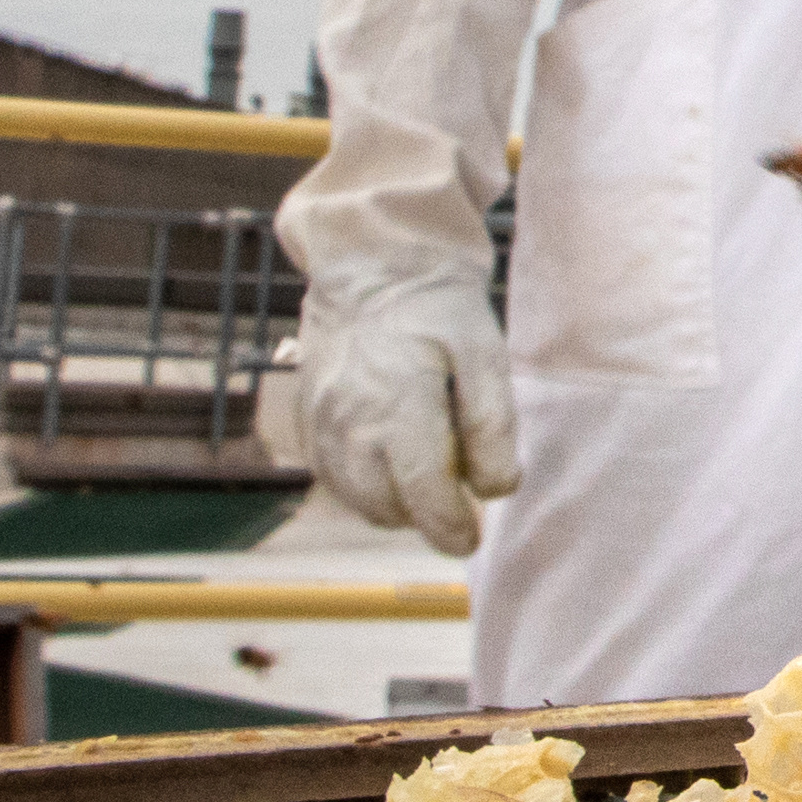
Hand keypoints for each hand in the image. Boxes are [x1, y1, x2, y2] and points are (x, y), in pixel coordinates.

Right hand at [293, 279, 518, 555]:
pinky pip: (333, 478)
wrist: (371, 263)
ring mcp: (320, 424)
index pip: (423, 495)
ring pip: (357, 500)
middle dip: (426, 519)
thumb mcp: (484, 350)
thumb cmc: (437, 307)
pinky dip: (364, 486)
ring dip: (395, 505)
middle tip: (458, 506)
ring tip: (428, 480)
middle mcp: (349, 422)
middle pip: (388, 508)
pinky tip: (392, 463)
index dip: (451, 527)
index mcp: (398, 404)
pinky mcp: (306, 421)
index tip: (473, 539)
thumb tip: (495, 488)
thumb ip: (491, 423)